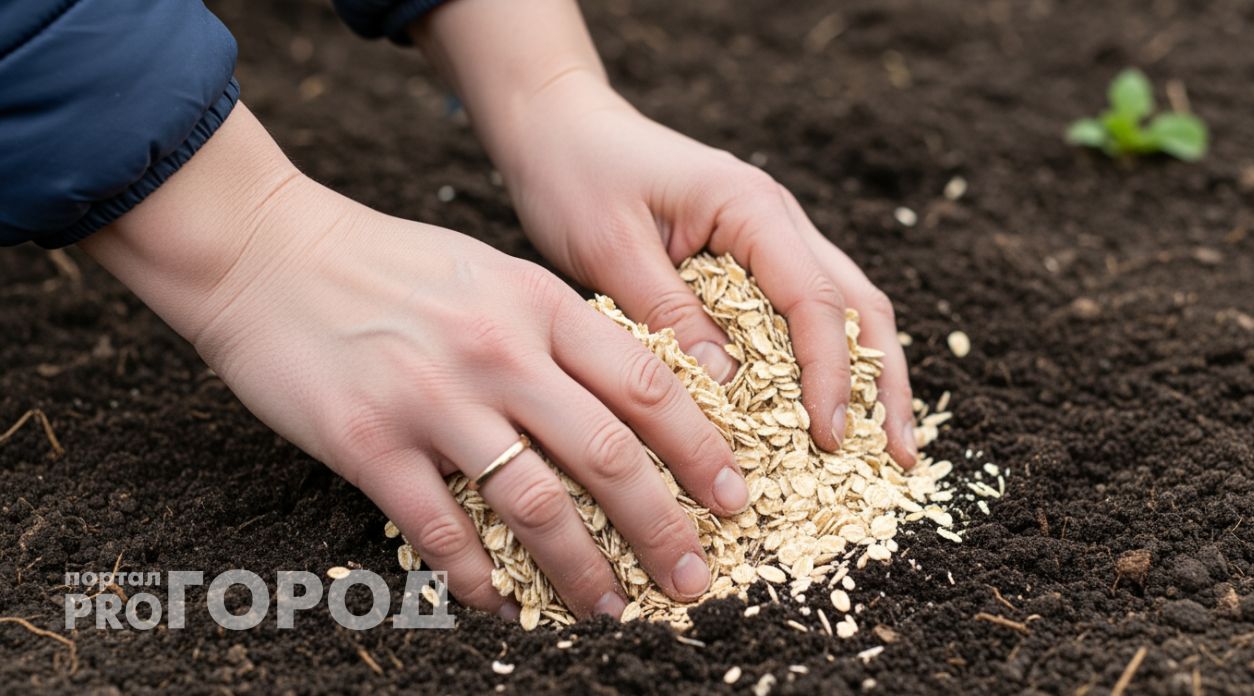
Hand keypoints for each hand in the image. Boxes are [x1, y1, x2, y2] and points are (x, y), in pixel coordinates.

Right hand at [81, 104, 745, 618]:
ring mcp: (432, 398)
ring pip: (535, 504)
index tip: (734, 499)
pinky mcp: (367, 441)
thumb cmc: (388, 264)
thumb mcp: (492, 273)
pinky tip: (502, 606)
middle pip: (608, 454)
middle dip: (664, 527)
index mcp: (538, 303)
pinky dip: (478, 577)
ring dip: (584, 569)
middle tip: (696, 578)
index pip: (649, 384)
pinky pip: (440, 528)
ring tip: (614, 607)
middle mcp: (498, 351)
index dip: (702, 450)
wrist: (267, 251)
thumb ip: (557, 329)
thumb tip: (629, 396)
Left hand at [492, 74, 918, 465]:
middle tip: (898, 456)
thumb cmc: (578, 177)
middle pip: (856, 304)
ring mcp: (771, 235)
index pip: (814, 300)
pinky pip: (803, 312)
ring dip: (869, 375)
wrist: (559, 128)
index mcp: (750, 207)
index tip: (831, 438)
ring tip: (884, 446)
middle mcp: (777, 218)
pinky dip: (826, 361)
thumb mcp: (612, 250)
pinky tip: (825, 408)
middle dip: (884, 383)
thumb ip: (671, 315)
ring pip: (844, 308)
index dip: (830, 375)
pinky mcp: (751, 257)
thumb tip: (730, 388)